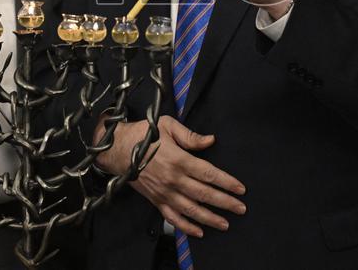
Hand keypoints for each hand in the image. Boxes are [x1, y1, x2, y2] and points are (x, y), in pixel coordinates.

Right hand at [96, 115, 245, 236]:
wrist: (117, 150)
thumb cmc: (143, 134)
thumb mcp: (167, 126)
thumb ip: (190, 135)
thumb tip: (210, 140)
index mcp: (179, 159)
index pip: (209, 173)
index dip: (226, 182)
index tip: (240, 189)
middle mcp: (173, 179)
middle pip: (204, 194)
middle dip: (225, 202)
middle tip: (241, 208)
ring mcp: (164, 192)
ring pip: (191, 209)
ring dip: (210, 218)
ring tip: (226, 223)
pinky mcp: (156, 200)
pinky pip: (172, 217)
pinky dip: (186, 227)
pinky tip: (199, 231)